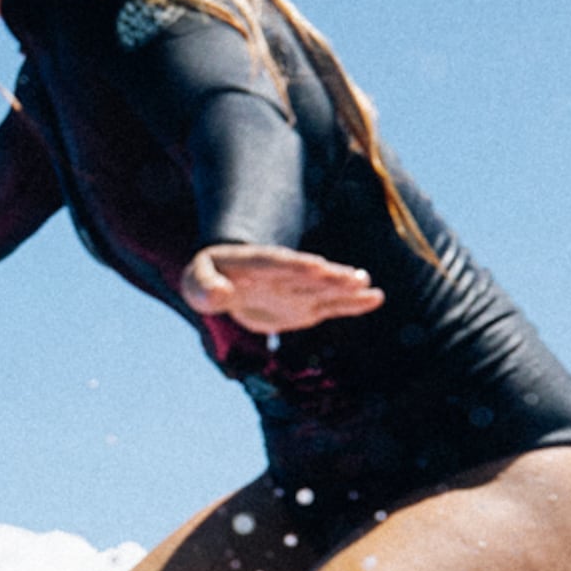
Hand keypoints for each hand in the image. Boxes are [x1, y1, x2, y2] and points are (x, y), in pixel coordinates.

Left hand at [180, 242, 383, 332]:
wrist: (224, 283)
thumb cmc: (207, 280)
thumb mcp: (195, 280)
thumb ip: (204, 285)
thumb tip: (221, 295)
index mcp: (255, 263)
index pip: (277, 264)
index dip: (296, 266)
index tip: (317, 267)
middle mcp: (282, 274)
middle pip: (307, 275)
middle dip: (329, 277)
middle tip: (354, 277)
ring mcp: (296, 290)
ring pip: (323, 289)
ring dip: (345, 288)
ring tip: (369, 287)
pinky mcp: (305, 306)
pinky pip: (331, 305)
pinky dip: (351, 304)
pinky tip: (375, 298)